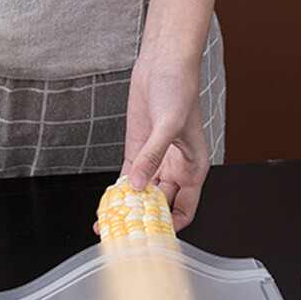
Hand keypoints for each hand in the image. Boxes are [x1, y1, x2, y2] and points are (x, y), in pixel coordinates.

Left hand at [122, 54, 208, 230]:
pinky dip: (118, 192)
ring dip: (127, 209)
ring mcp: (155, 162)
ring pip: (141, 196)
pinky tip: (107, 203)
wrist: (163, 63)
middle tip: (124, 234)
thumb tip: (138, 183)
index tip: (152, 236)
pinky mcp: (137, 152)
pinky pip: (128, 180)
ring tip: (110, 223)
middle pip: (160, 207)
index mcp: (193, 169)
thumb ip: (152, 156)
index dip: (170, 226)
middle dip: (143, 221)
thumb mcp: (168, 125)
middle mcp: (175, 170)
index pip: (184, 210)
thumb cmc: (179, 88)